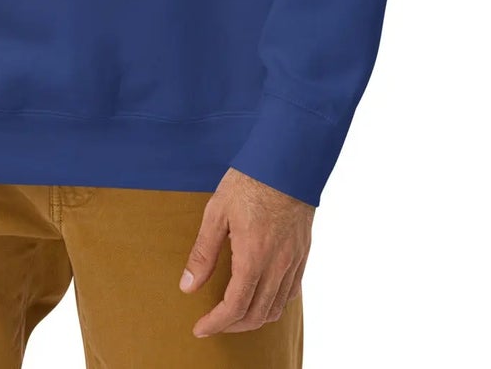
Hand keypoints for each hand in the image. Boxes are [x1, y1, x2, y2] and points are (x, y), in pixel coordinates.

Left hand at [179, 168, 312, 336]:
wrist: (287, 162)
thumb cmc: (249, 183)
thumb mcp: (217, 212)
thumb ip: (203, 252)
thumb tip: (188, 286)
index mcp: (253, 257)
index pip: (235, 307)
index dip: (216, 323)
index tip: (200, 328)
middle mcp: (276, 266)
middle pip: (256, 315)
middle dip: (232, 326)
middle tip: (212, 323)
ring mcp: (293, 261)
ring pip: (276, 308)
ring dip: (253, 318)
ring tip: (234, 314)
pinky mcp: (302, 253)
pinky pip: (291, 292)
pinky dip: (275, 304)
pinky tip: (261, 296)